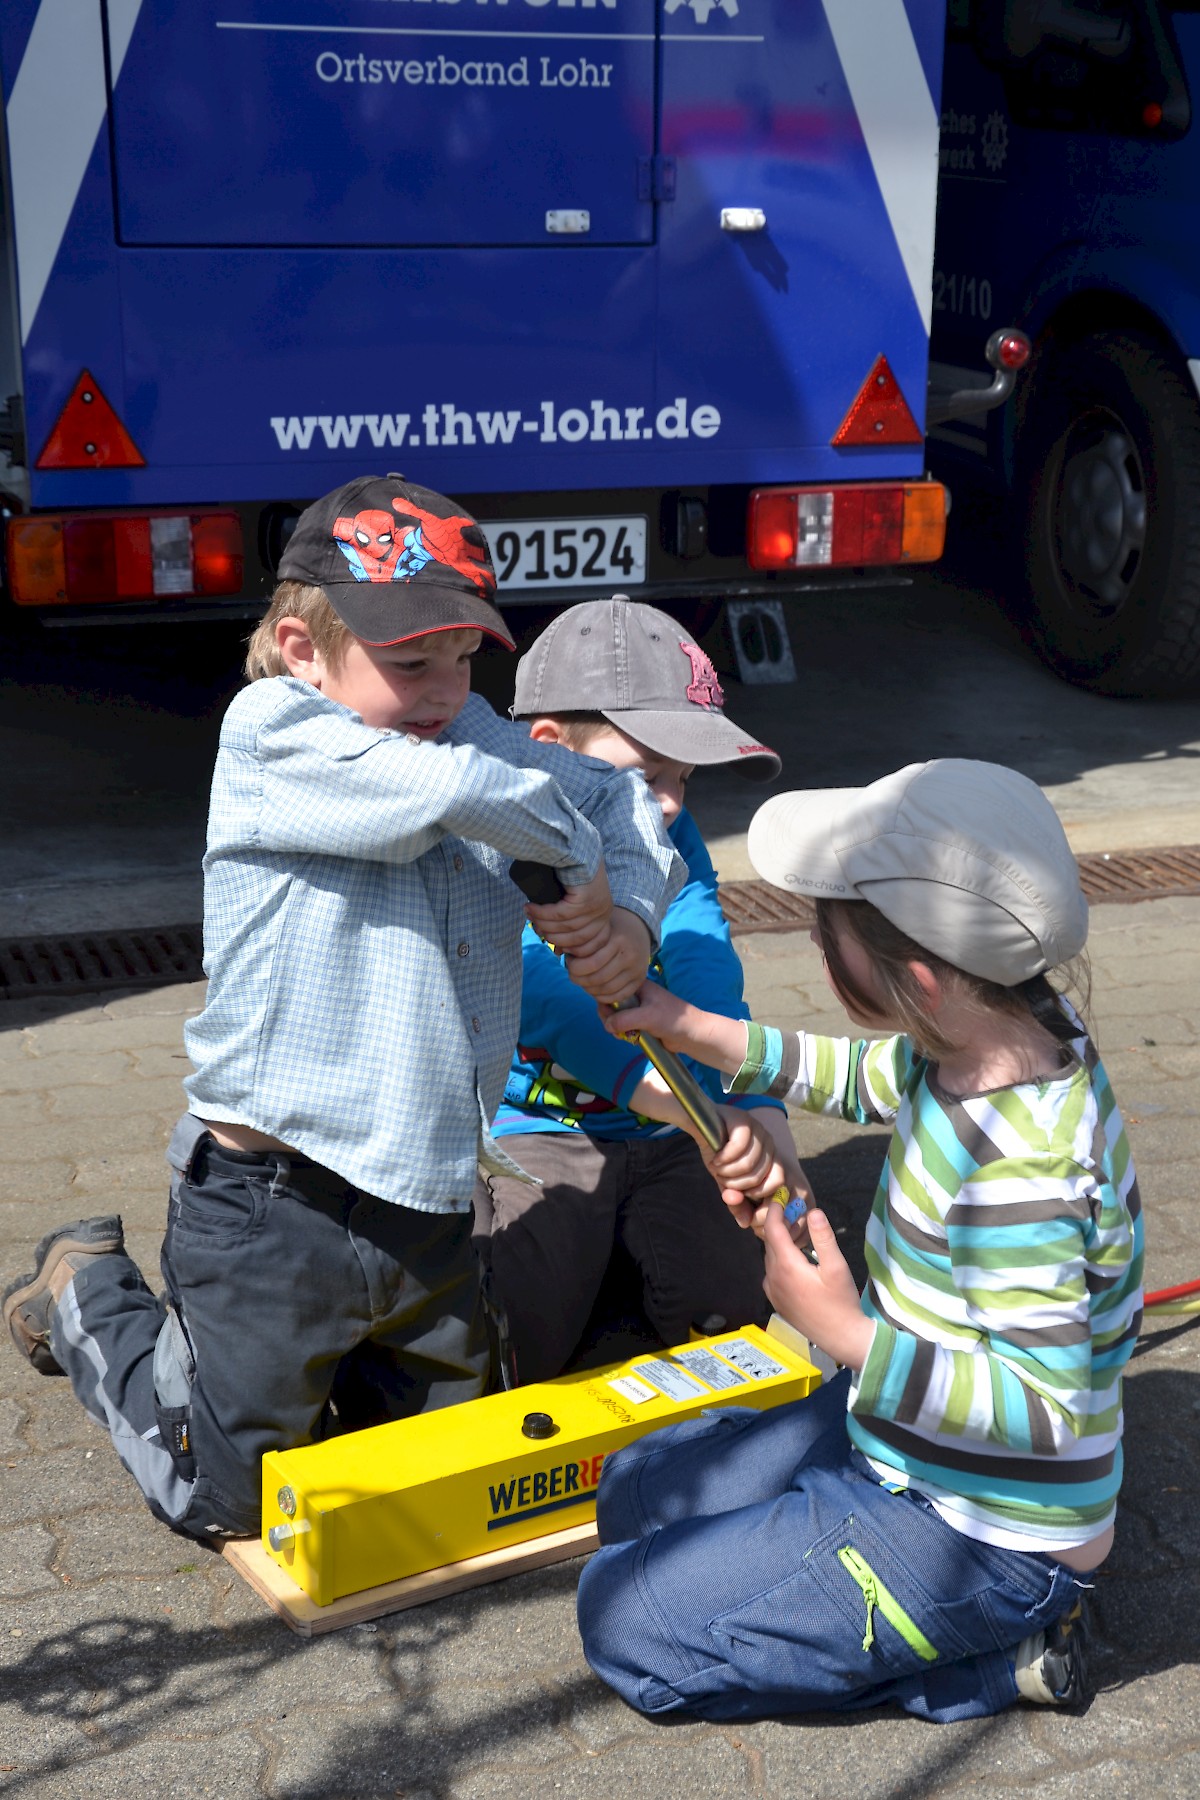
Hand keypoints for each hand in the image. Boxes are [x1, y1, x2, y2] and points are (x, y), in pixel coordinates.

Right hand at [525, 865, 611, 960]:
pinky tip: (531, 907)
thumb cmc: (571, 873)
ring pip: (565, 926)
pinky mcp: (586, 899)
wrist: (575, 845)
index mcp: (603, 916)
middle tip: (534, 927)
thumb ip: (568, 924)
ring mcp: (596, 906)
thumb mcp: (573, 902)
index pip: (588, 945)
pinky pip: (560, 914)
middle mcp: (603, 912)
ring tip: (528, 914)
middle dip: (551, 935)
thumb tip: (558, 950)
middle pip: (575, 939)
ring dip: (543, 922)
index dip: (567, 947)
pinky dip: (543, 913)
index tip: (552, 946)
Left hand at [562, 907, 651, 1004]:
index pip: (590, 963)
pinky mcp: (640, 980)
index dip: (574, 966)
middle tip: (572, 973)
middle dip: (579, 979)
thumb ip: (580, 938)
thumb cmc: (611, 928)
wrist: (639, 927)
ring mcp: (637, 970)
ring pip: (606, 990)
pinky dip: (601, 996)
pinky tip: (594, 988)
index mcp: (618, 940)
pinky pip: (617, 996)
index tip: (569, 960)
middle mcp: (630, 956)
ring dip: (588, 989)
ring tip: (582, 980)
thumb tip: (558, 951)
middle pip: (597, 979)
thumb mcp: (598, 927)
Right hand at [602, 980, 742, 1070]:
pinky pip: (625, 1026)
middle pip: (611, 1005)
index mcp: (637, 986)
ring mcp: (638, 1009)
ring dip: (617, 1028)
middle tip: (615, 1031)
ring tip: (625, 1036)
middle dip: (610, 1019)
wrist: (691, 1034)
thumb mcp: (647, 1017)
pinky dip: (625, 1033)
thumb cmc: (673, 1019)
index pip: (611, 990)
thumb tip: (607, 1025)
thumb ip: (625, 1019)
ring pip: (617, 1017)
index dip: (605, 1003)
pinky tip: (631, 1039)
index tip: (607, 1017)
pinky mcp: (641, 1022)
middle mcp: (636, 995)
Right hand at [702, 1107, 793, 1222]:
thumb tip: (746, 1224)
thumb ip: (737, 1202)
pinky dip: (724, 1157)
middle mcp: (770, 1145)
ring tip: (717, 1167)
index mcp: (771, 1160)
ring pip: (750, 1164)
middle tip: (722, 1178)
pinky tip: (715, 1157)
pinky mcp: (744, 1120)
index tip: (735, 1192)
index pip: (778, 1186)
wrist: (698, 1124)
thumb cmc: (716, 1153)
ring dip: (728, 1171)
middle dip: (737, 1185)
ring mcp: (759, 1130)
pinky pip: (739, 1146)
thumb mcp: (727, 1182)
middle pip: (762, 1178)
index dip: (756, 1195)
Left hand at [761, 1203, 873, 1369]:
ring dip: (780, 1242)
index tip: (781, 1197)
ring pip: (770, 1257)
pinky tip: (796, 1258)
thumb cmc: (841, 1302)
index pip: (773, 1229)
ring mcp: (772, 1290)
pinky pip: (772, 1271)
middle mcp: (773, 1277)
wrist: (839, 1338)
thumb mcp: (836, 1267)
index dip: (775, 1210)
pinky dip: (780, 1258)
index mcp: (786, 1266)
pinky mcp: (776, 1300)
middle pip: (770, 1242)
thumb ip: (823, 1238)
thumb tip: (813, 1211)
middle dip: (780, 1224)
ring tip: (797, 1231)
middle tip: (795, 1210)